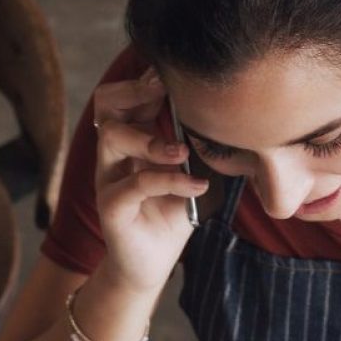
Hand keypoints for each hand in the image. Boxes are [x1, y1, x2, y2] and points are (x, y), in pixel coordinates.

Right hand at [91, 68, 208, 293]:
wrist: (151, 265)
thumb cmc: (172, 215)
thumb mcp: (192, 174)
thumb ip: (200, 147)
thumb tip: (235, 117)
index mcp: (131, 140)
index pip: (127, 94)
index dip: (147, 79)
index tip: (177, 74)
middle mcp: (113, 154)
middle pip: (106, 102)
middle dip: (135, 90)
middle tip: (166, 92)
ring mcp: (107, 178)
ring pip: (112, 136)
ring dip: (151, 138)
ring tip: (183, 151)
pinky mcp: (111, 207)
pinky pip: (134, 183)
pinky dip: (171, 181)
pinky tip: (197, 187)